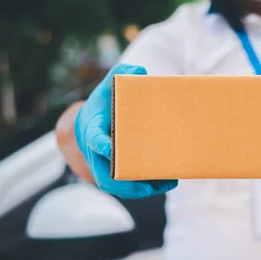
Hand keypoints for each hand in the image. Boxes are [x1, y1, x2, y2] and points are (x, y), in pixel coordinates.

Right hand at [74, 63, 178, 197]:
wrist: (92, 122)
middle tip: (147, 180)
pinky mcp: (115, 174)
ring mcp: (104, 166)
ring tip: (167, 184)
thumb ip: (121, 75)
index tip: (110, 147)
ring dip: (141, 189)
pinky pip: (128, 187)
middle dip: (126, 179)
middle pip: (106, 173)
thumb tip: (140, 70)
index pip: (94, 139)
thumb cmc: (104, 104)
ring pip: (118, 186)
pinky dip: (147, 187)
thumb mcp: (108, 87)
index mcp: (92, 130)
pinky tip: (168, 182)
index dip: (101, 145)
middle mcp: (95, 153)